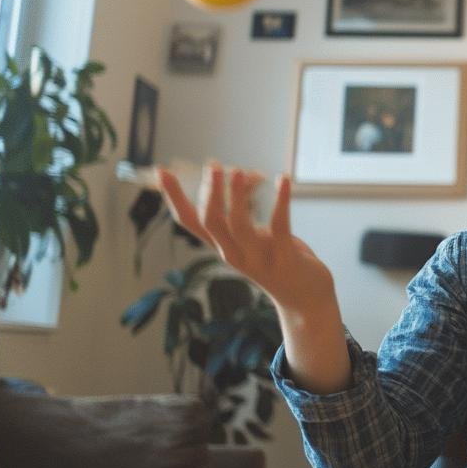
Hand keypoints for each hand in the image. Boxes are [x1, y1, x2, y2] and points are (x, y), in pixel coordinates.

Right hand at [158, 164, 338, 324]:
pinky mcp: (285, 258)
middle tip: (213, 165)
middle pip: (210, 222)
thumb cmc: (276, 262)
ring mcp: (258, 258)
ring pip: (239, 225)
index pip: (189, 222)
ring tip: (238, 170)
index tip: (161, 171)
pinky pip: (280, 225)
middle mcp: (234, 253)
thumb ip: (244, 210)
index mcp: (223, 246)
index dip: (174, 198)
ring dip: (237, 196)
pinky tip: (283, 179)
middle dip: (210, 192)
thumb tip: (239, 174)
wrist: (304, 302)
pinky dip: (281, 200)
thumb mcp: (254, 236)